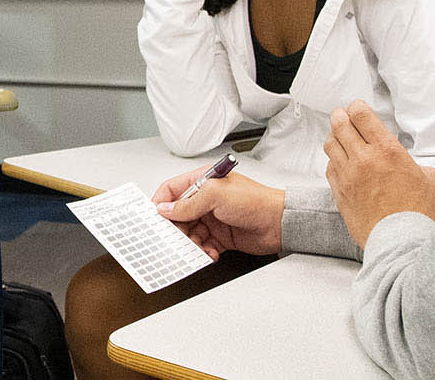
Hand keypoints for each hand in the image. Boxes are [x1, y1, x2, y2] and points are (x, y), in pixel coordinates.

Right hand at [151, 163, 286, 256]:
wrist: (280, 224)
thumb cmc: (256, 201)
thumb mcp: (216, 196)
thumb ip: (188, 204)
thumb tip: (166, 209)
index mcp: (203, 182)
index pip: (172, 189)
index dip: (160, 202)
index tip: (153, 217)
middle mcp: (206, 199)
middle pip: (178, 215)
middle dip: (175, 228)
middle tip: (173, 239)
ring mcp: (213, 218)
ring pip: (189, 233)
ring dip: (190, 243)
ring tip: (196, 248)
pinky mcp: (221, 236)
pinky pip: (203, 245)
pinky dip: (203, 251)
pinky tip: (210, 253)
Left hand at [323, 100, 434, 247]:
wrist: (403, 243)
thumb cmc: (420, 215)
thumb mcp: (431, 180)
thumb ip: (417, 165)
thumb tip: (412, 167)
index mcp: (388, 151)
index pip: (361, 115)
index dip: (357, 107)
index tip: (357, 107)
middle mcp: (364, 160)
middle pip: (340, 125)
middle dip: (340, 116)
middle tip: (341, 115)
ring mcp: (348, 177)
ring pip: (330, 145)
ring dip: (335, 137)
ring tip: (340, 137)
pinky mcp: (340, 194)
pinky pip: (329, 169)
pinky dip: (334, 161)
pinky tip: (341, 163)